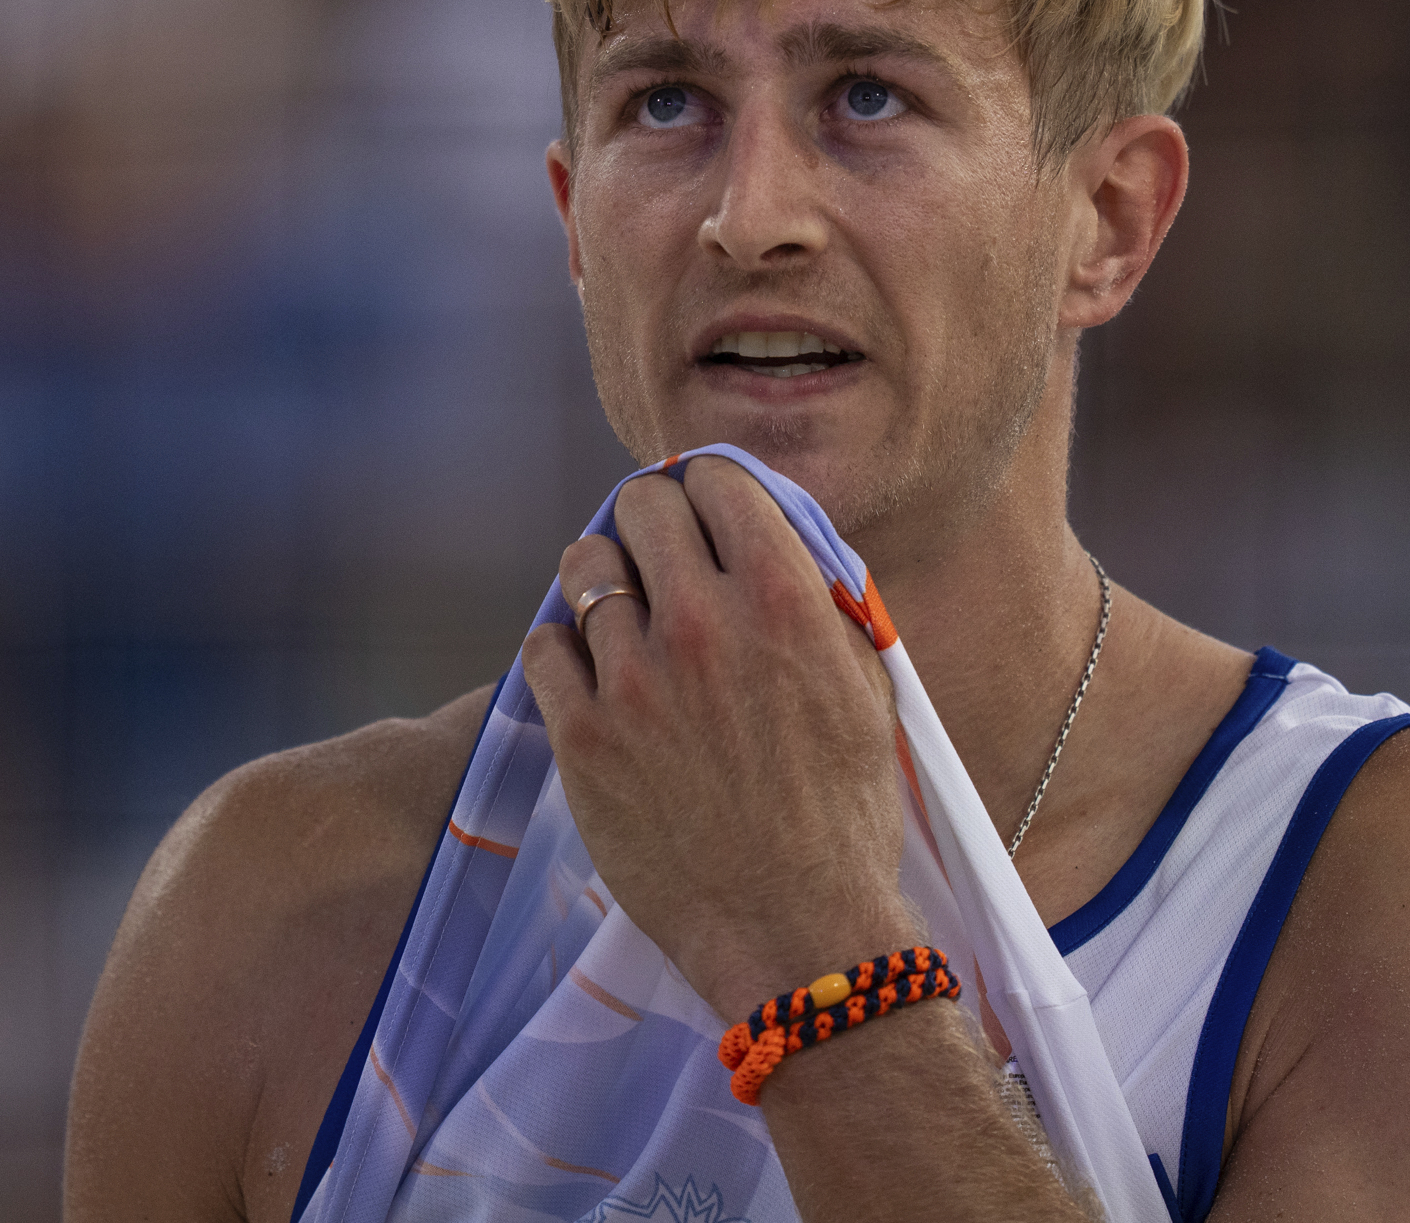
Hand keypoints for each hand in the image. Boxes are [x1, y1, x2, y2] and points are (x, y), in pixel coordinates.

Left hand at [519, 458, 920, 1020]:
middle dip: (649, 520)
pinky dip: (565, 648)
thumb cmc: (844, 815)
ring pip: (583, 567)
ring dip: (602, 579)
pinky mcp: (584, 737)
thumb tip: (769, 538)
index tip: (701, 512)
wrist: (797, 931)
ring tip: (618, 612)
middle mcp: (704, 624)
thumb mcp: (864, 687)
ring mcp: (635, 680)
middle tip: (656, 555)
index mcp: (783, 600)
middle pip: (641, 505)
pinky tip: (592, 674)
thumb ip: (817, 601)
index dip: (706, 488)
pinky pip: (545, 645)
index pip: (718, 478)